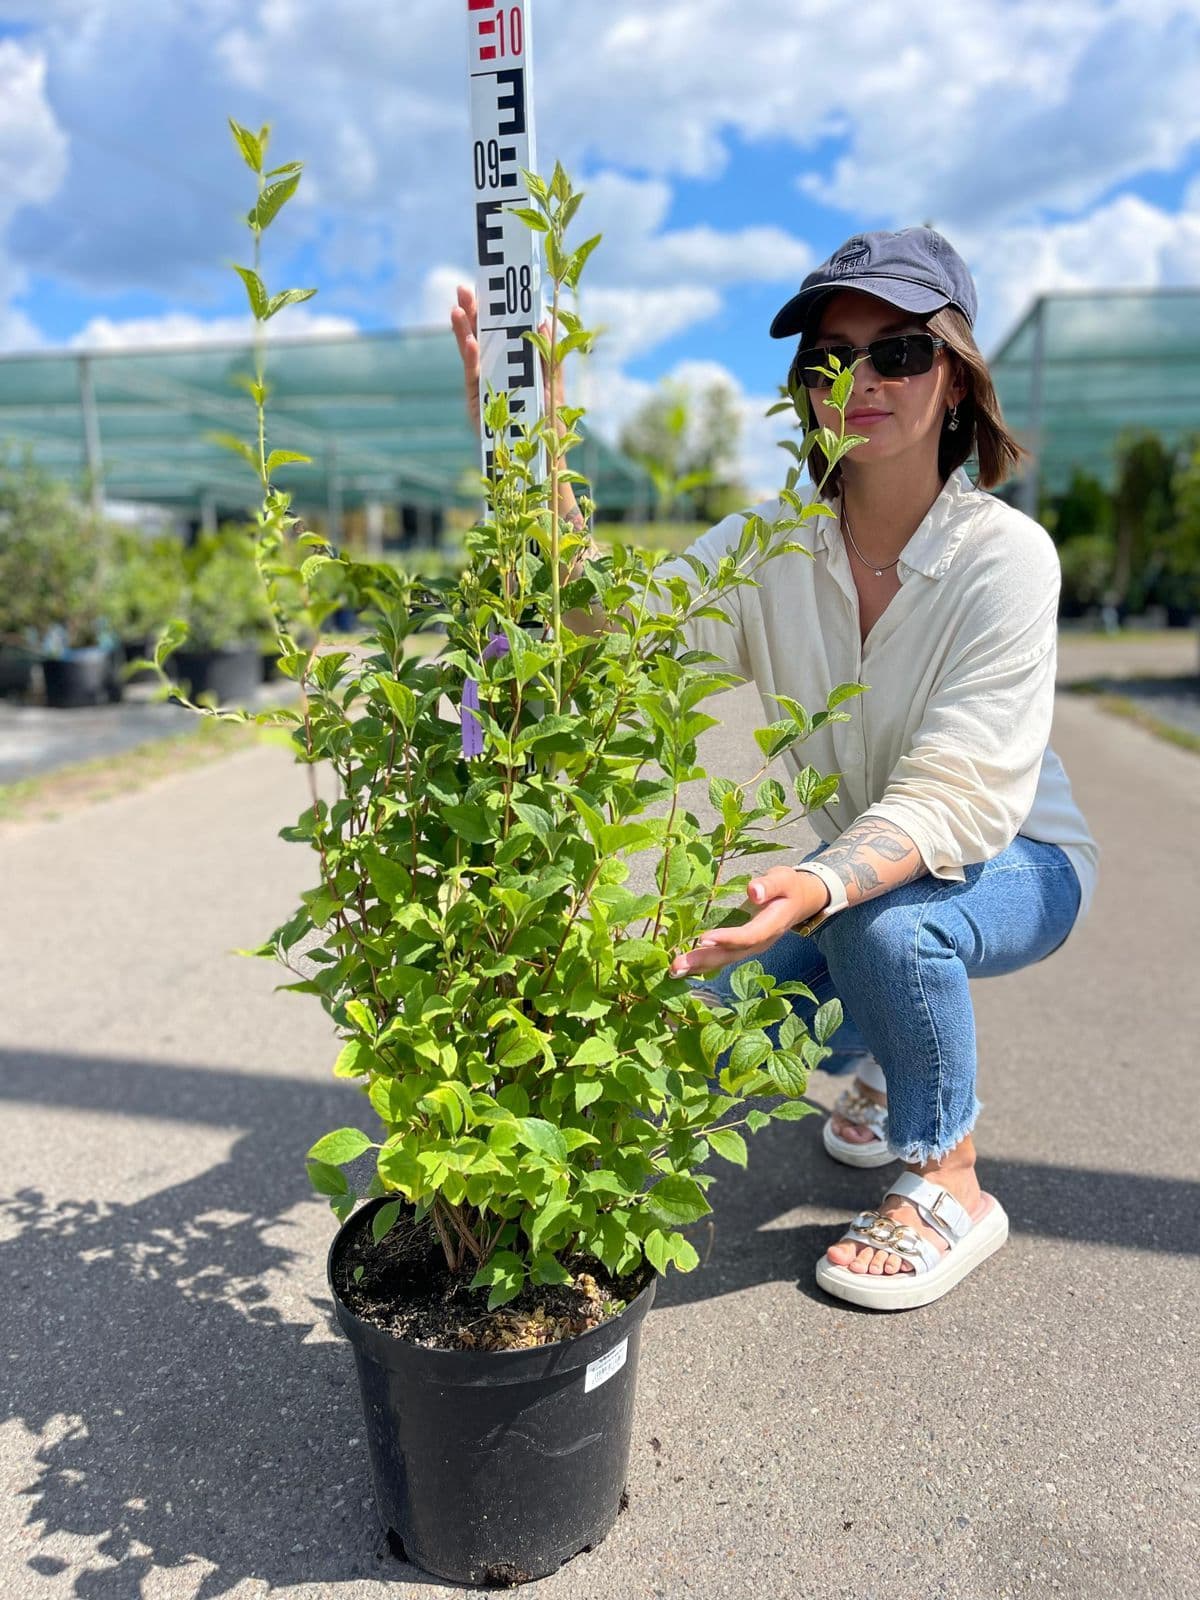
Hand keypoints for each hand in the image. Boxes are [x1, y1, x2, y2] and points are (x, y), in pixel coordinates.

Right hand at [450, 284, 563, 439]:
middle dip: (474, 314)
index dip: (496, 312)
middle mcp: (497, 374)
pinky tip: (470, 342)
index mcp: (516, 368)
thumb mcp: (554, 388)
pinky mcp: (477, 406)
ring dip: (465, 331)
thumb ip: (550, 358)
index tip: (491, 287)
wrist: (542, 464)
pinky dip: (473, 360)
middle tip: (464, 289)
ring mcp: (485, 389)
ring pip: (473, 354)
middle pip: (483, 339)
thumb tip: (544, 322)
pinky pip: (474, 378)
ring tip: (457, 308)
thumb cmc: (550, 429)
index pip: (503, 334)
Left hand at [668, 867, 831, 978]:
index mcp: (771, 925)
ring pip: (724, 960)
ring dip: (698, 966)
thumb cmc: (789, 887)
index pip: (748, 935)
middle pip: (731, 954)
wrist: (800, 902)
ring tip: (673, 971)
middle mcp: (760, 942)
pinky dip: (701, 963)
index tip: (704, 939)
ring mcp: (750, 948)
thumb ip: (769, 885)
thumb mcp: (784, 879)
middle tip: (676, 966)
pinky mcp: (741, 948)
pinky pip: (721, 958)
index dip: (727, 938)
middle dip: (704, 960)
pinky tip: (682, 968)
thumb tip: (753, 891)